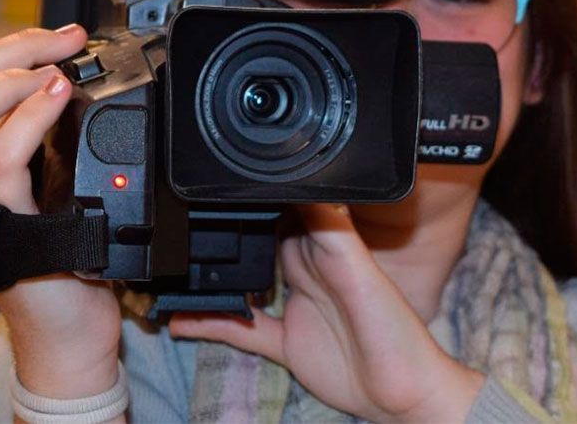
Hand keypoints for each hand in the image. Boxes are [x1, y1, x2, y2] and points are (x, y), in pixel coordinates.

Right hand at [0, 26, 121, 397]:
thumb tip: (67, 87)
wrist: (73, 331)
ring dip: (10, 74)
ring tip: (55, 61)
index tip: (55, 35)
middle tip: (62, 36)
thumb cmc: (67, 263)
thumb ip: (47, 143)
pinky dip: (26, 117)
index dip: (0, 52)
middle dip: (7, 49)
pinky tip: (57, 94)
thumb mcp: (56, 186)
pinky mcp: (2, 224)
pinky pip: (0, 160)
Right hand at [169, 204, 485, 421]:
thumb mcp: (361, 275)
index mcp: (330, 247)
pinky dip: (211, 323)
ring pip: (245, 284)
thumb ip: (334, 235)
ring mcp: (297, 307)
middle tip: (184, 218)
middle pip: (263, 241)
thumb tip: (311, 190)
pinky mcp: (287, 342)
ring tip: (174, 269)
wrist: (403, 393)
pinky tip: (179, 317)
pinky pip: (240, 329)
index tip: (225, 182)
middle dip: (228, 229)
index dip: (263, 195)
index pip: (292, 210)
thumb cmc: (396, 332)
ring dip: (214, 278)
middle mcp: (311, 272)